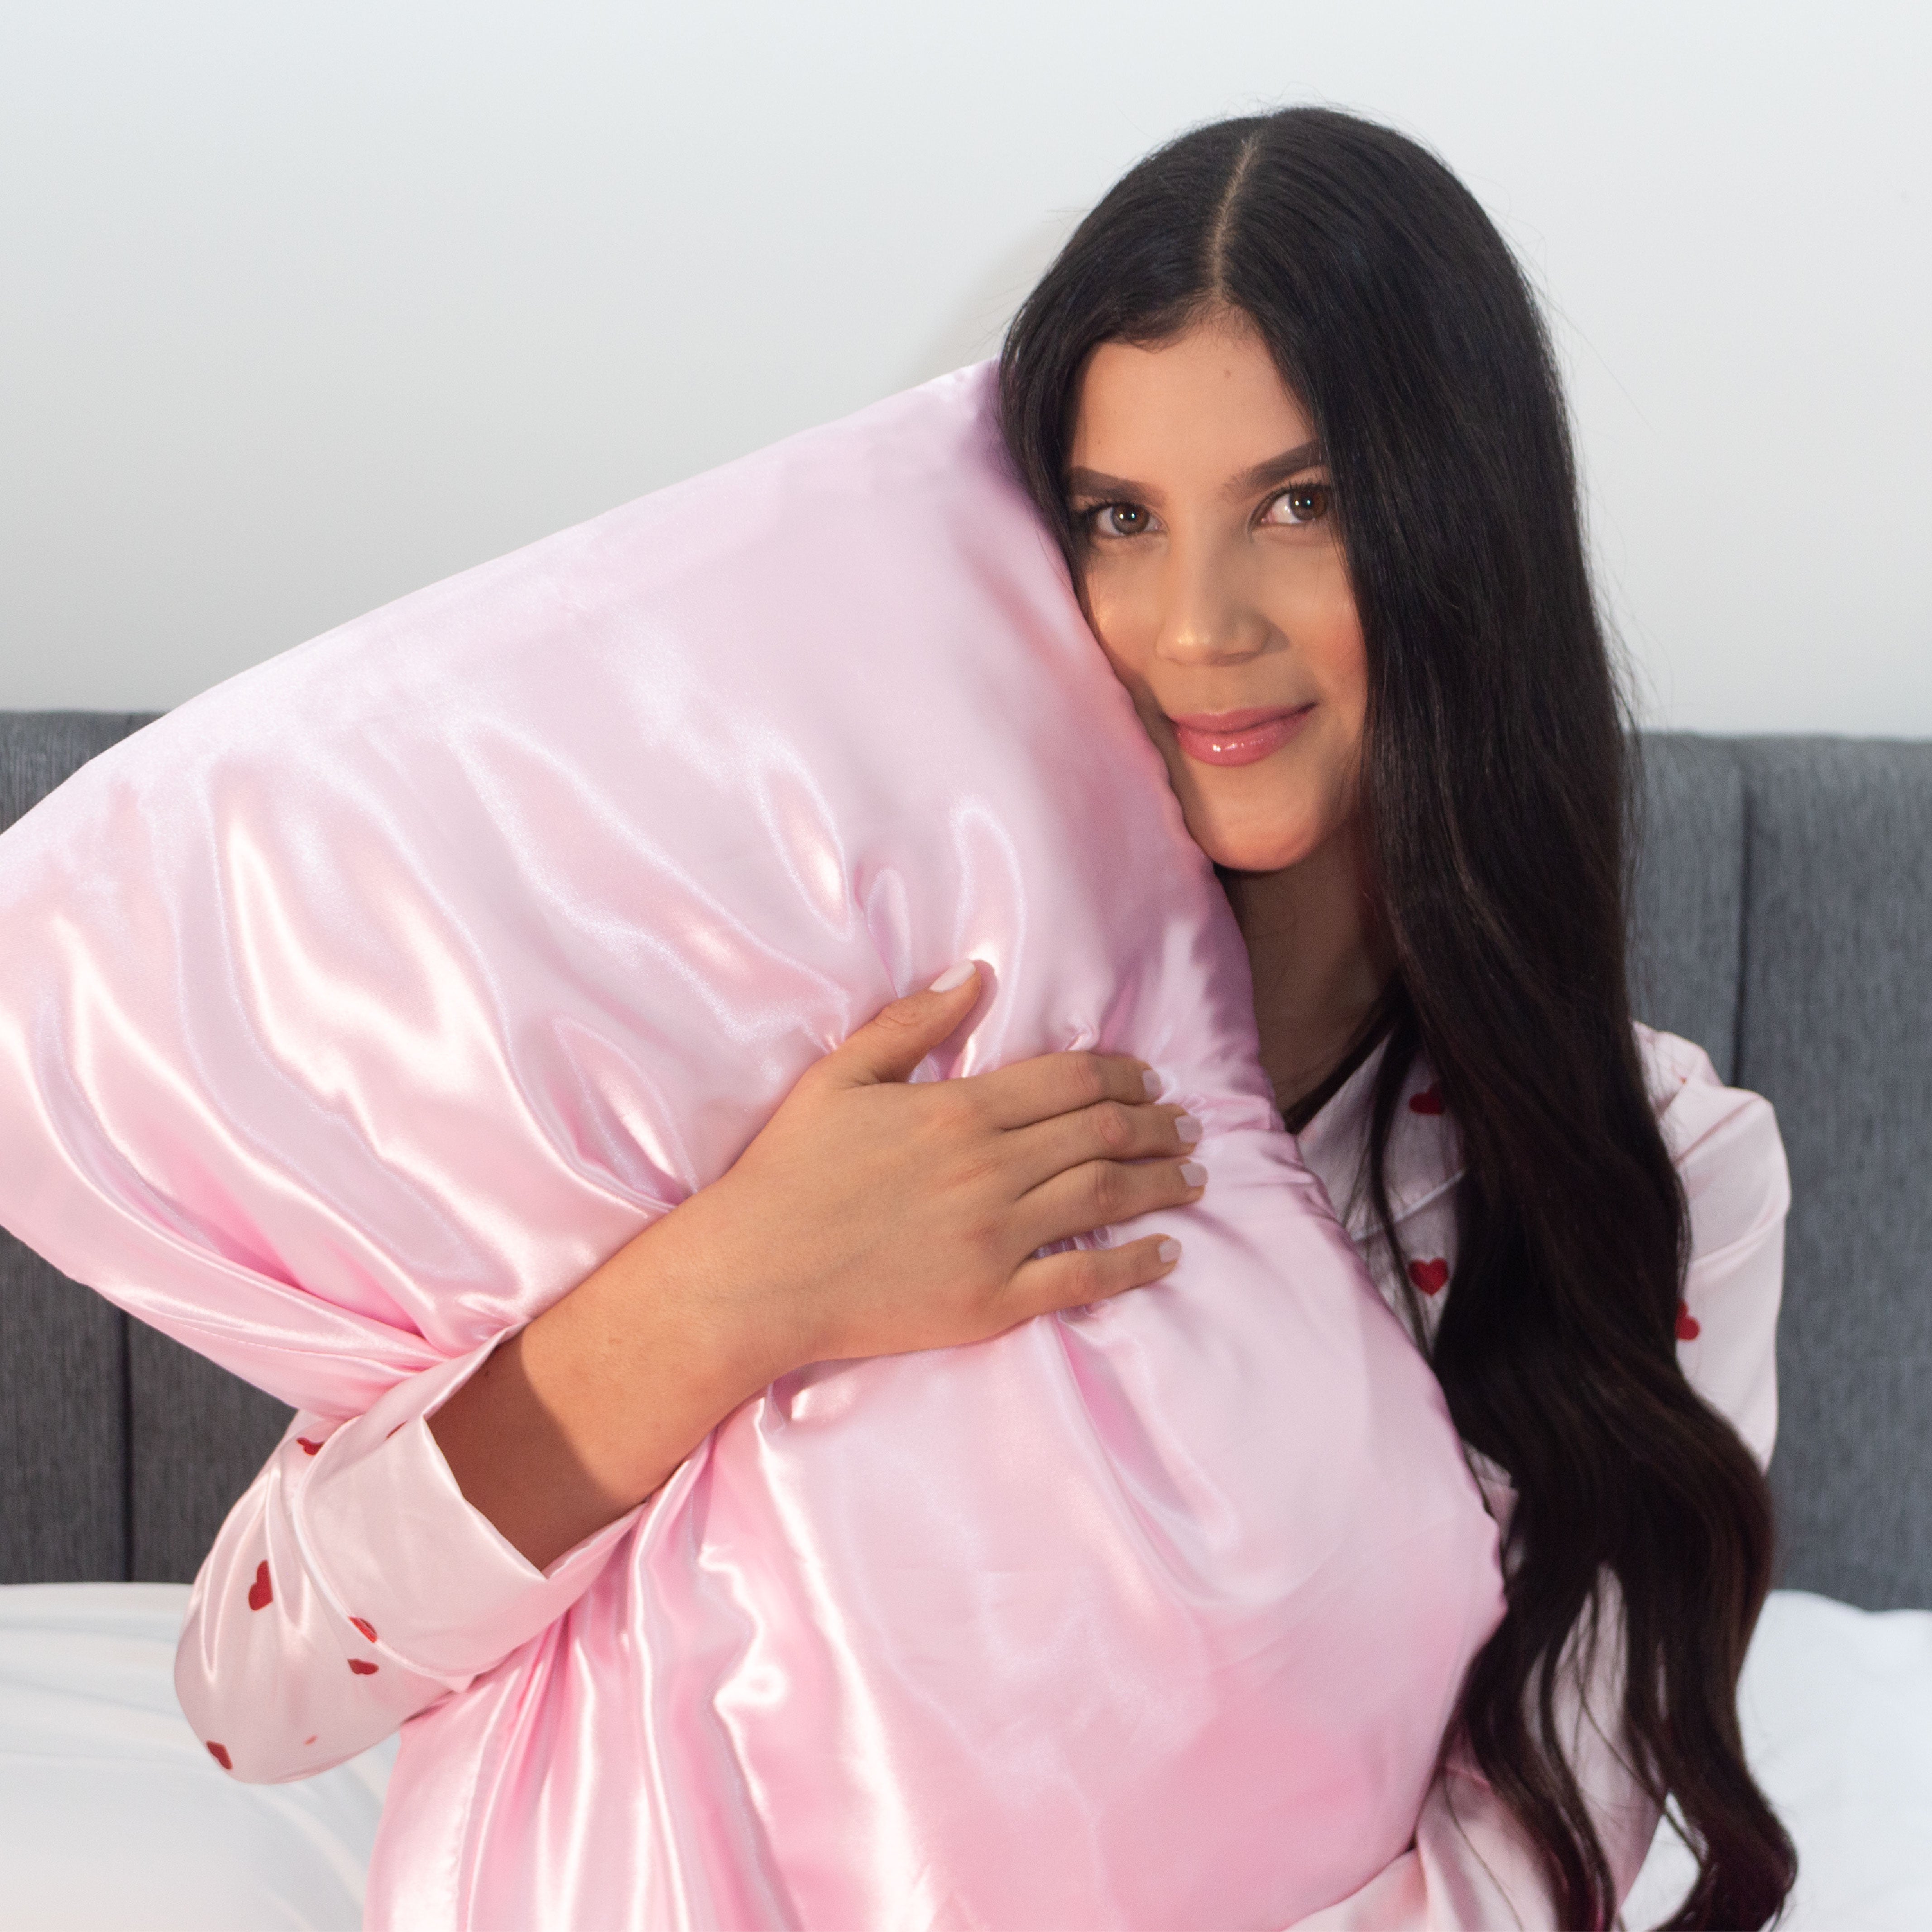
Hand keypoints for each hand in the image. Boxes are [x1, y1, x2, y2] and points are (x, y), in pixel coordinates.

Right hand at [653, 961, 1204, 1386]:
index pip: (1070, 1080)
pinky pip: (1083, 1279)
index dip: (1124, 1075)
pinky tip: (1165, 1254)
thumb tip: (974, 977)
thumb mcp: (838, 1079)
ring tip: (1193, 1177)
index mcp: (957, 1110)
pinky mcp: (991, 1301)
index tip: (1150, 1080)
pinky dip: (1134, 1264)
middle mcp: (989, 1170)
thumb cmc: (788, 1172)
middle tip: (1187, 1126)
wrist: (755, 1275)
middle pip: (1102, 1134)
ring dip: (1162, 1183)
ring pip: (1106, 1198)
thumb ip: (909, 1025)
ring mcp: (995, 1239)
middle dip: (1157, 1126)